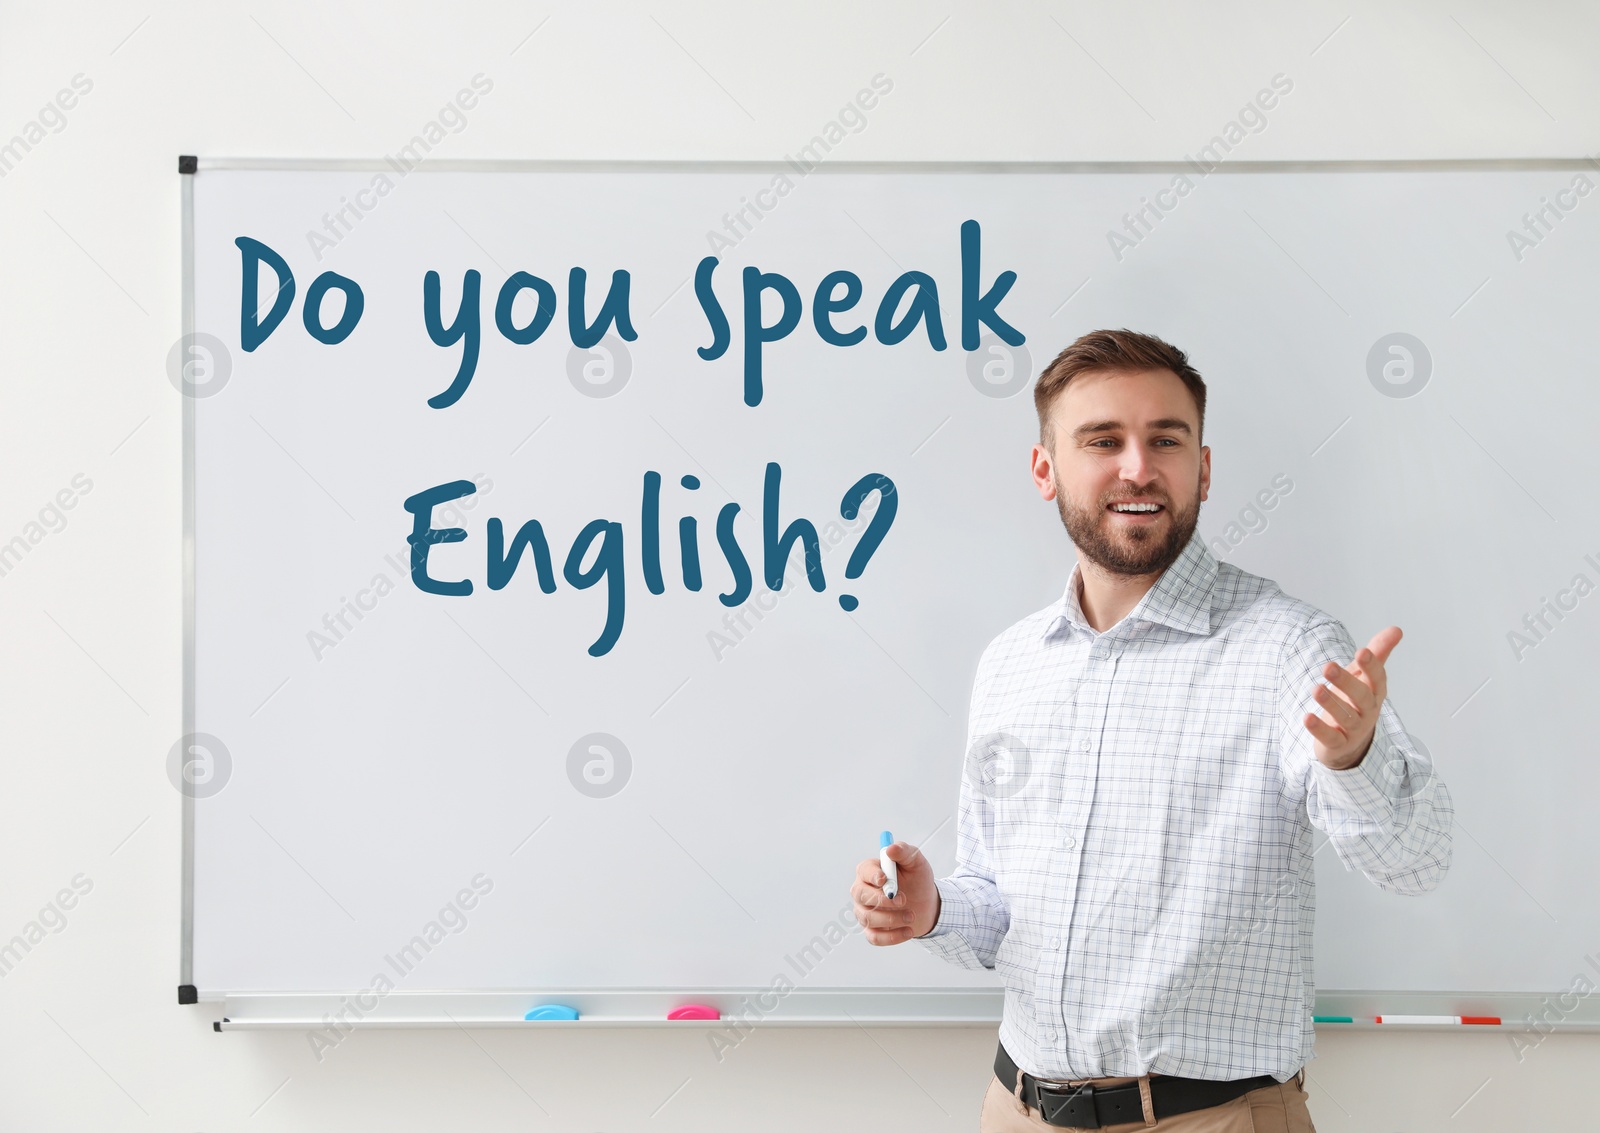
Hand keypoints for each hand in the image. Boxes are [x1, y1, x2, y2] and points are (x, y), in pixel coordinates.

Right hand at [851, 841, 939, 944]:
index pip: (863, 871)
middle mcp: (863, 891)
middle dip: (882, 900)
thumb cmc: (917, 880)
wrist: (926, 904)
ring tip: (912, 916)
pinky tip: (908, 931)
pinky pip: (874, 937)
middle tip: (903, 900)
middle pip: (860, 895)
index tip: (884, 879)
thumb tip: (890, 849)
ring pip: (868, 918)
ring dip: (891, 919)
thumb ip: (905, 852)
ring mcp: (865, 912)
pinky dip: (892, 936)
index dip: (872, 875)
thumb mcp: (916, 863)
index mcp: (870, 871)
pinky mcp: (872, 930)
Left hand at [1304, 625, 1401, 769]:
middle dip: (1346, 681)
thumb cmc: (1356, 701)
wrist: (1349, 742)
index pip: (1377, 679)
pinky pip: (1330, 737)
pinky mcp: (1338, 744)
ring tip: (1316, 689)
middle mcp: (1367, 711)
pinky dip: (1319, 729)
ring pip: (1345, 717)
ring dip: (1331, 703)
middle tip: (1328, 666)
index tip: (1362, 651)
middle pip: (1361, 697)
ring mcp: (1354, 729)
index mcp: (1375, 692)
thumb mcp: (1365, 676)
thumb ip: (1378, 653)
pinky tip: (1307, 718)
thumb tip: (1397, 629)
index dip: (1372, 666)